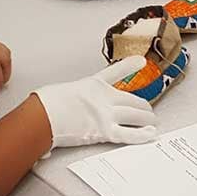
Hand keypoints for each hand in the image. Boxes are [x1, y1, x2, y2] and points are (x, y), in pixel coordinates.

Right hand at [33, 56, 157, 148]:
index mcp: (93, 85)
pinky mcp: (104, 131)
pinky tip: (150, 134)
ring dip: (146, 120)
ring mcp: (106, 115)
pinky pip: (129, 134)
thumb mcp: (61, 92)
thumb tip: (64, 109)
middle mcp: (104, 98)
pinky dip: (142, 135)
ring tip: (153, 123)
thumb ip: (71, 99)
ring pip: (135, 116)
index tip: (141, 61)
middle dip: (143, 106)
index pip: (115, 72)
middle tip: (148, 110)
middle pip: (132, 100)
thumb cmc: (46, 104)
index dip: (130, 65)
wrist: (43, 115)